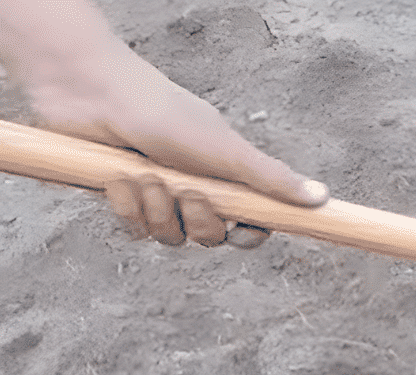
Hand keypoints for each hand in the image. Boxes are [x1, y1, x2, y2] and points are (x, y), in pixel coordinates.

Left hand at [0, 0, 324, 246]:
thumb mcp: (228, 150)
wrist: (93, 96)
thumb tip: (322, 199)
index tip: (241, 229)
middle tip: (187, 190)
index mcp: (225, 176)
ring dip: (156, 208)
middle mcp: (195, 188)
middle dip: (196, 219)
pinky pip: (134, 229)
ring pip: (169, 236)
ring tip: (145, 172)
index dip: (247, 232)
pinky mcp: (124, 200)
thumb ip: (273, 179)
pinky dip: (126, 205)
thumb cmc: (164, 113)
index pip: (250, 223)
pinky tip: (119, 176)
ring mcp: (158, 196)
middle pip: (209, 237)